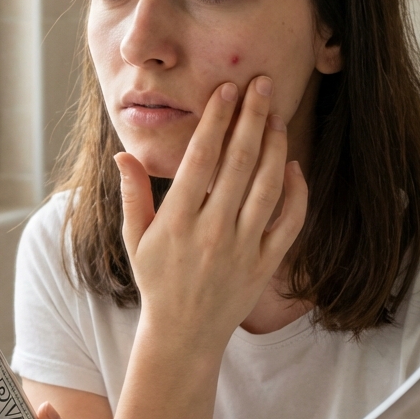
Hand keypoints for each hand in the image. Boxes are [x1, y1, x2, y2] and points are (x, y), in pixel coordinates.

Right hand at [116, 76, 306, 355]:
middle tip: (263, 84)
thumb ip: (133, 194)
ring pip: (268, 186)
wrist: (185, 334)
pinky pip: (289, 222)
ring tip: (277, 115)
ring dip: (276, 146)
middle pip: (239, 163)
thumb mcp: (136, 238)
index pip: (201, 158)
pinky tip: (292, 166)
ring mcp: (243, 248)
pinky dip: (296, 192)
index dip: (215, 120)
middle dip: (252, 118)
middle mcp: (212, 231)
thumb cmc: (157, 280)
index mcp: (177, 221)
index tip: (227, 89)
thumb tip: (124, 154)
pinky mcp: (265, 263)